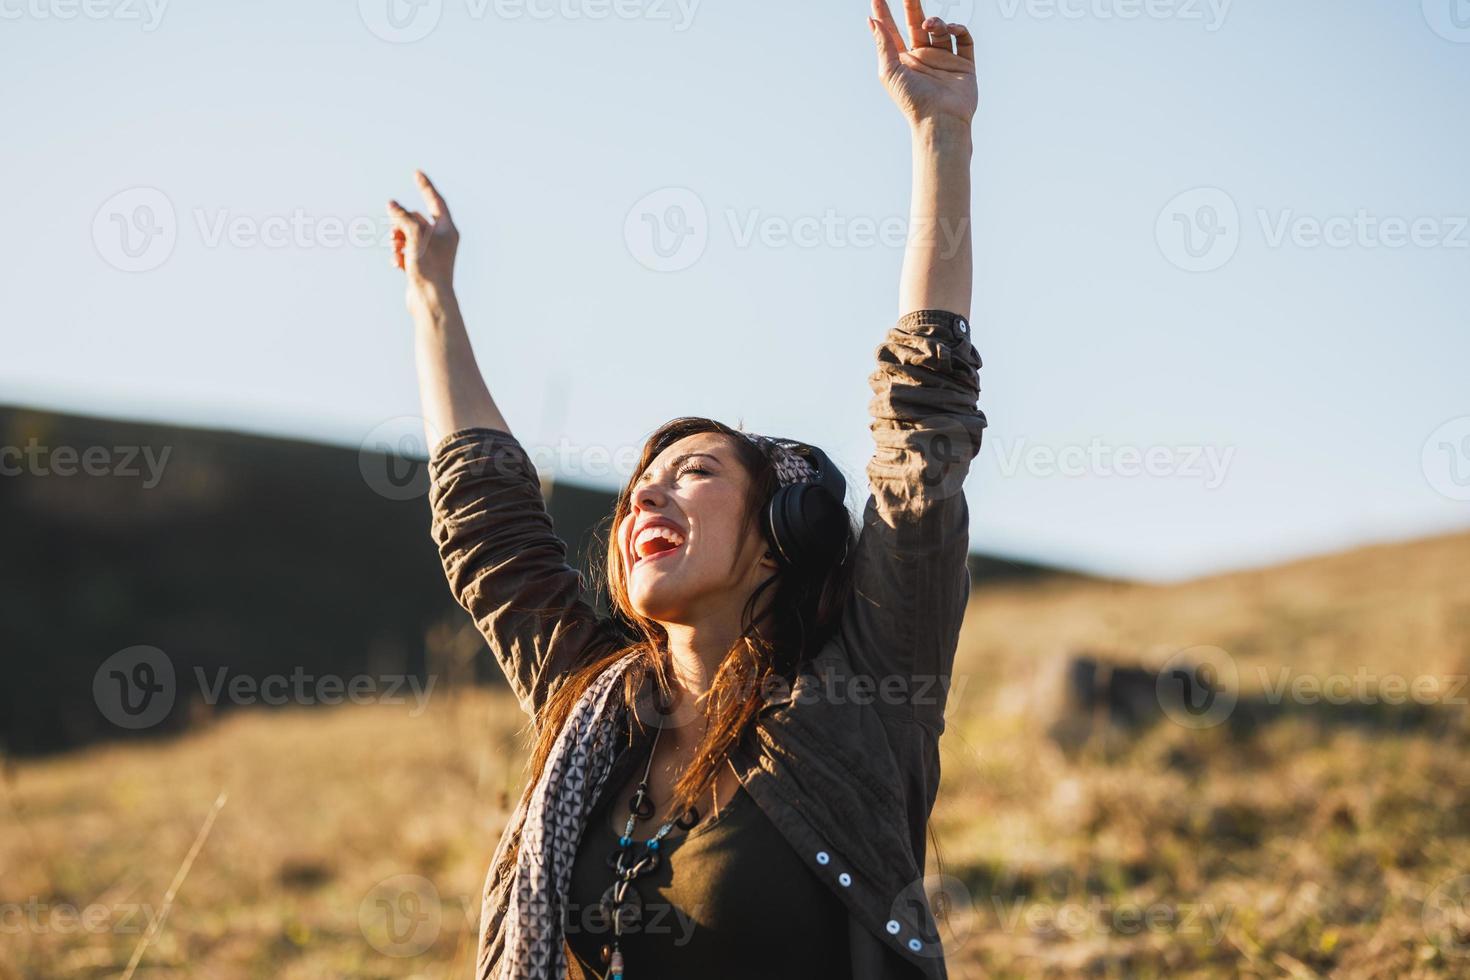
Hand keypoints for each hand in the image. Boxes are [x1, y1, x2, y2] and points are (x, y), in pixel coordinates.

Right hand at [387, 171, 458, 307]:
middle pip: (416, 219)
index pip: (436, 201)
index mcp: (447, 230)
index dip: (425, 186)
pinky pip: (405, 251)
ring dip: (397, 239)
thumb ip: (403, 217)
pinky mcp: (421, 265)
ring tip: (396, 249)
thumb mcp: (414, 237)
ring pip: (408, 235)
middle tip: (395, 231)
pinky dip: (399, 254)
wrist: (430, 301)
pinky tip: (397, 263)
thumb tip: (392, 204)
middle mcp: (442, 240)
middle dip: (401, 222)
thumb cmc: (428, 269)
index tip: (416, 172)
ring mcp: (431, 253)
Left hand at [868, 0, 977, 130]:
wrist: (940, 120)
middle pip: (916, 24)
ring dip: (936, 22)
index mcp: (903, 61)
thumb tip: (871, 20)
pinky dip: (959, 29)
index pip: (891, 31)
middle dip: (912, 6)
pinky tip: (950, 29)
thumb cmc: (912, 101)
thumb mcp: (890, 72)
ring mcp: (944, 60)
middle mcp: (923, 58)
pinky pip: (963, 40)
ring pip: (940, 30)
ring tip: (930, 25)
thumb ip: (883, 44)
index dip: (883, 13)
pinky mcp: (964, 64)